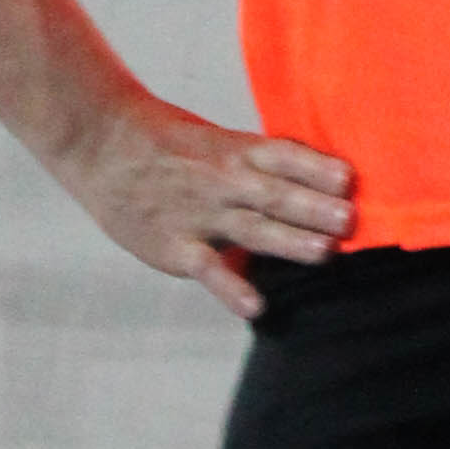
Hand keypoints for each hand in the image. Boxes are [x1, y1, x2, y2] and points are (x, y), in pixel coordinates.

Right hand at [62, 98, 351, 321]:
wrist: (99, 142)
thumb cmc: (166, 144)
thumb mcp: (216, 141)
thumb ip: (259, 166)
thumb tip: (313, 184)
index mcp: (235, 151)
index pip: (283, 156)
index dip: (315, 167)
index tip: (350, 179)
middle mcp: (222, 181)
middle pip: (275, 194)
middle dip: (313, 207)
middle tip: (350, 219)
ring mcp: (199, 214)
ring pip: (251, 228)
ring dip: (289, 242)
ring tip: (324, 252)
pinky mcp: (175, 245)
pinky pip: (207, 268)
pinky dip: (230, 288)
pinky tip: (255, 307)